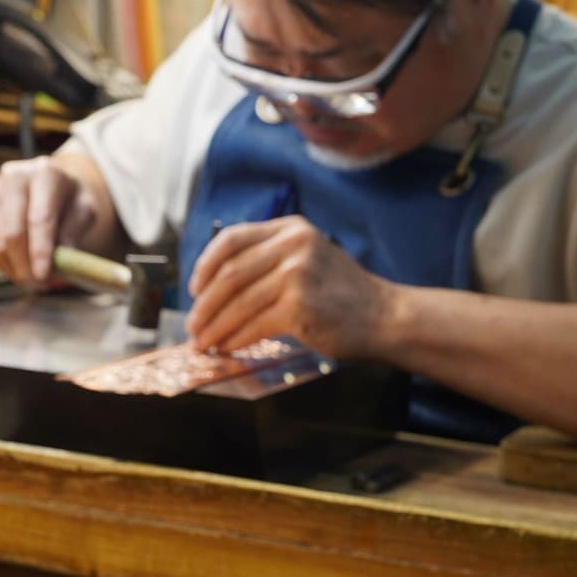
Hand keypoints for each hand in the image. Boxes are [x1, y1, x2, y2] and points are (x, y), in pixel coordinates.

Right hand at [0, 155, 101, 287]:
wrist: (49, 185)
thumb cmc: (69, 200)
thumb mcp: (84, 211)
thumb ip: (73, 234)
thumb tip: (60, 262)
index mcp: (44, 173)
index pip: (40, 218)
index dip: (40, 250)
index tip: (44, 275)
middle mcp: (13, 177)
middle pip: (13, 233)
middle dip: (25, 266)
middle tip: (40, 285)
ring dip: (15, 270)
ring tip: (34, 280)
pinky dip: (4, 264)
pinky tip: (20, 268)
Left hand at [185, 216, 396, 357]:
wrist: (384, 317)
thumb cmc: (342, 295)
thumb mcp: (309, 258)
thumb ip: (269, 260)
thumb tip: (214, 288)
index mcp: (291, 228)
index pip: (231, 240)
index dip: (205, 266)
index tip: (194, 289)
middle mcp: (293, 244)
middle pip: (229, 275)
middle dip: (204, 305)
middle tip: (193, 326)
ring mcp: (297, 273)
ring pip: (238, 304)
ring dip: (215, 327)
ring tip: (204, 343)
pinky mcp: (300, 304)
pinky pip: (254, 325)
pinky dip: (235, 339)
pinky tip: (228, 347)